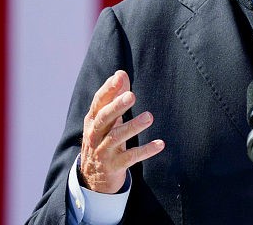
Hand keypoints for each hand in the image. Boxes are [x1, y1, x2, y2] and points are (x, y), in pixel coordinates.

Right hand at [80, 70, 164, 192]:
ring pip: (116, 137)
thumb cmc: (102, 140)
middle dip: (117, 107)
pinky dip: (145, 150)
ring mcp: (103, 151)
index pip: (98, 102)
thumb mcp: (106, 119)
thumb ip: (114, 96)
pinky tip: (160, 144)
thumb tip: (121, 73)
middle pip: (104, 119)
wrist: (92, 178)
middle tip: (132, 96)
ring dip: (133, 126)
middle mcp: (95, 135)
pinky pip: (130, 157)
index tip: (120, 77)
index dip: (108, 89)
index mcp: (93, 120)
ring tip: (149, 117)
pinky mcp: (114, 166)